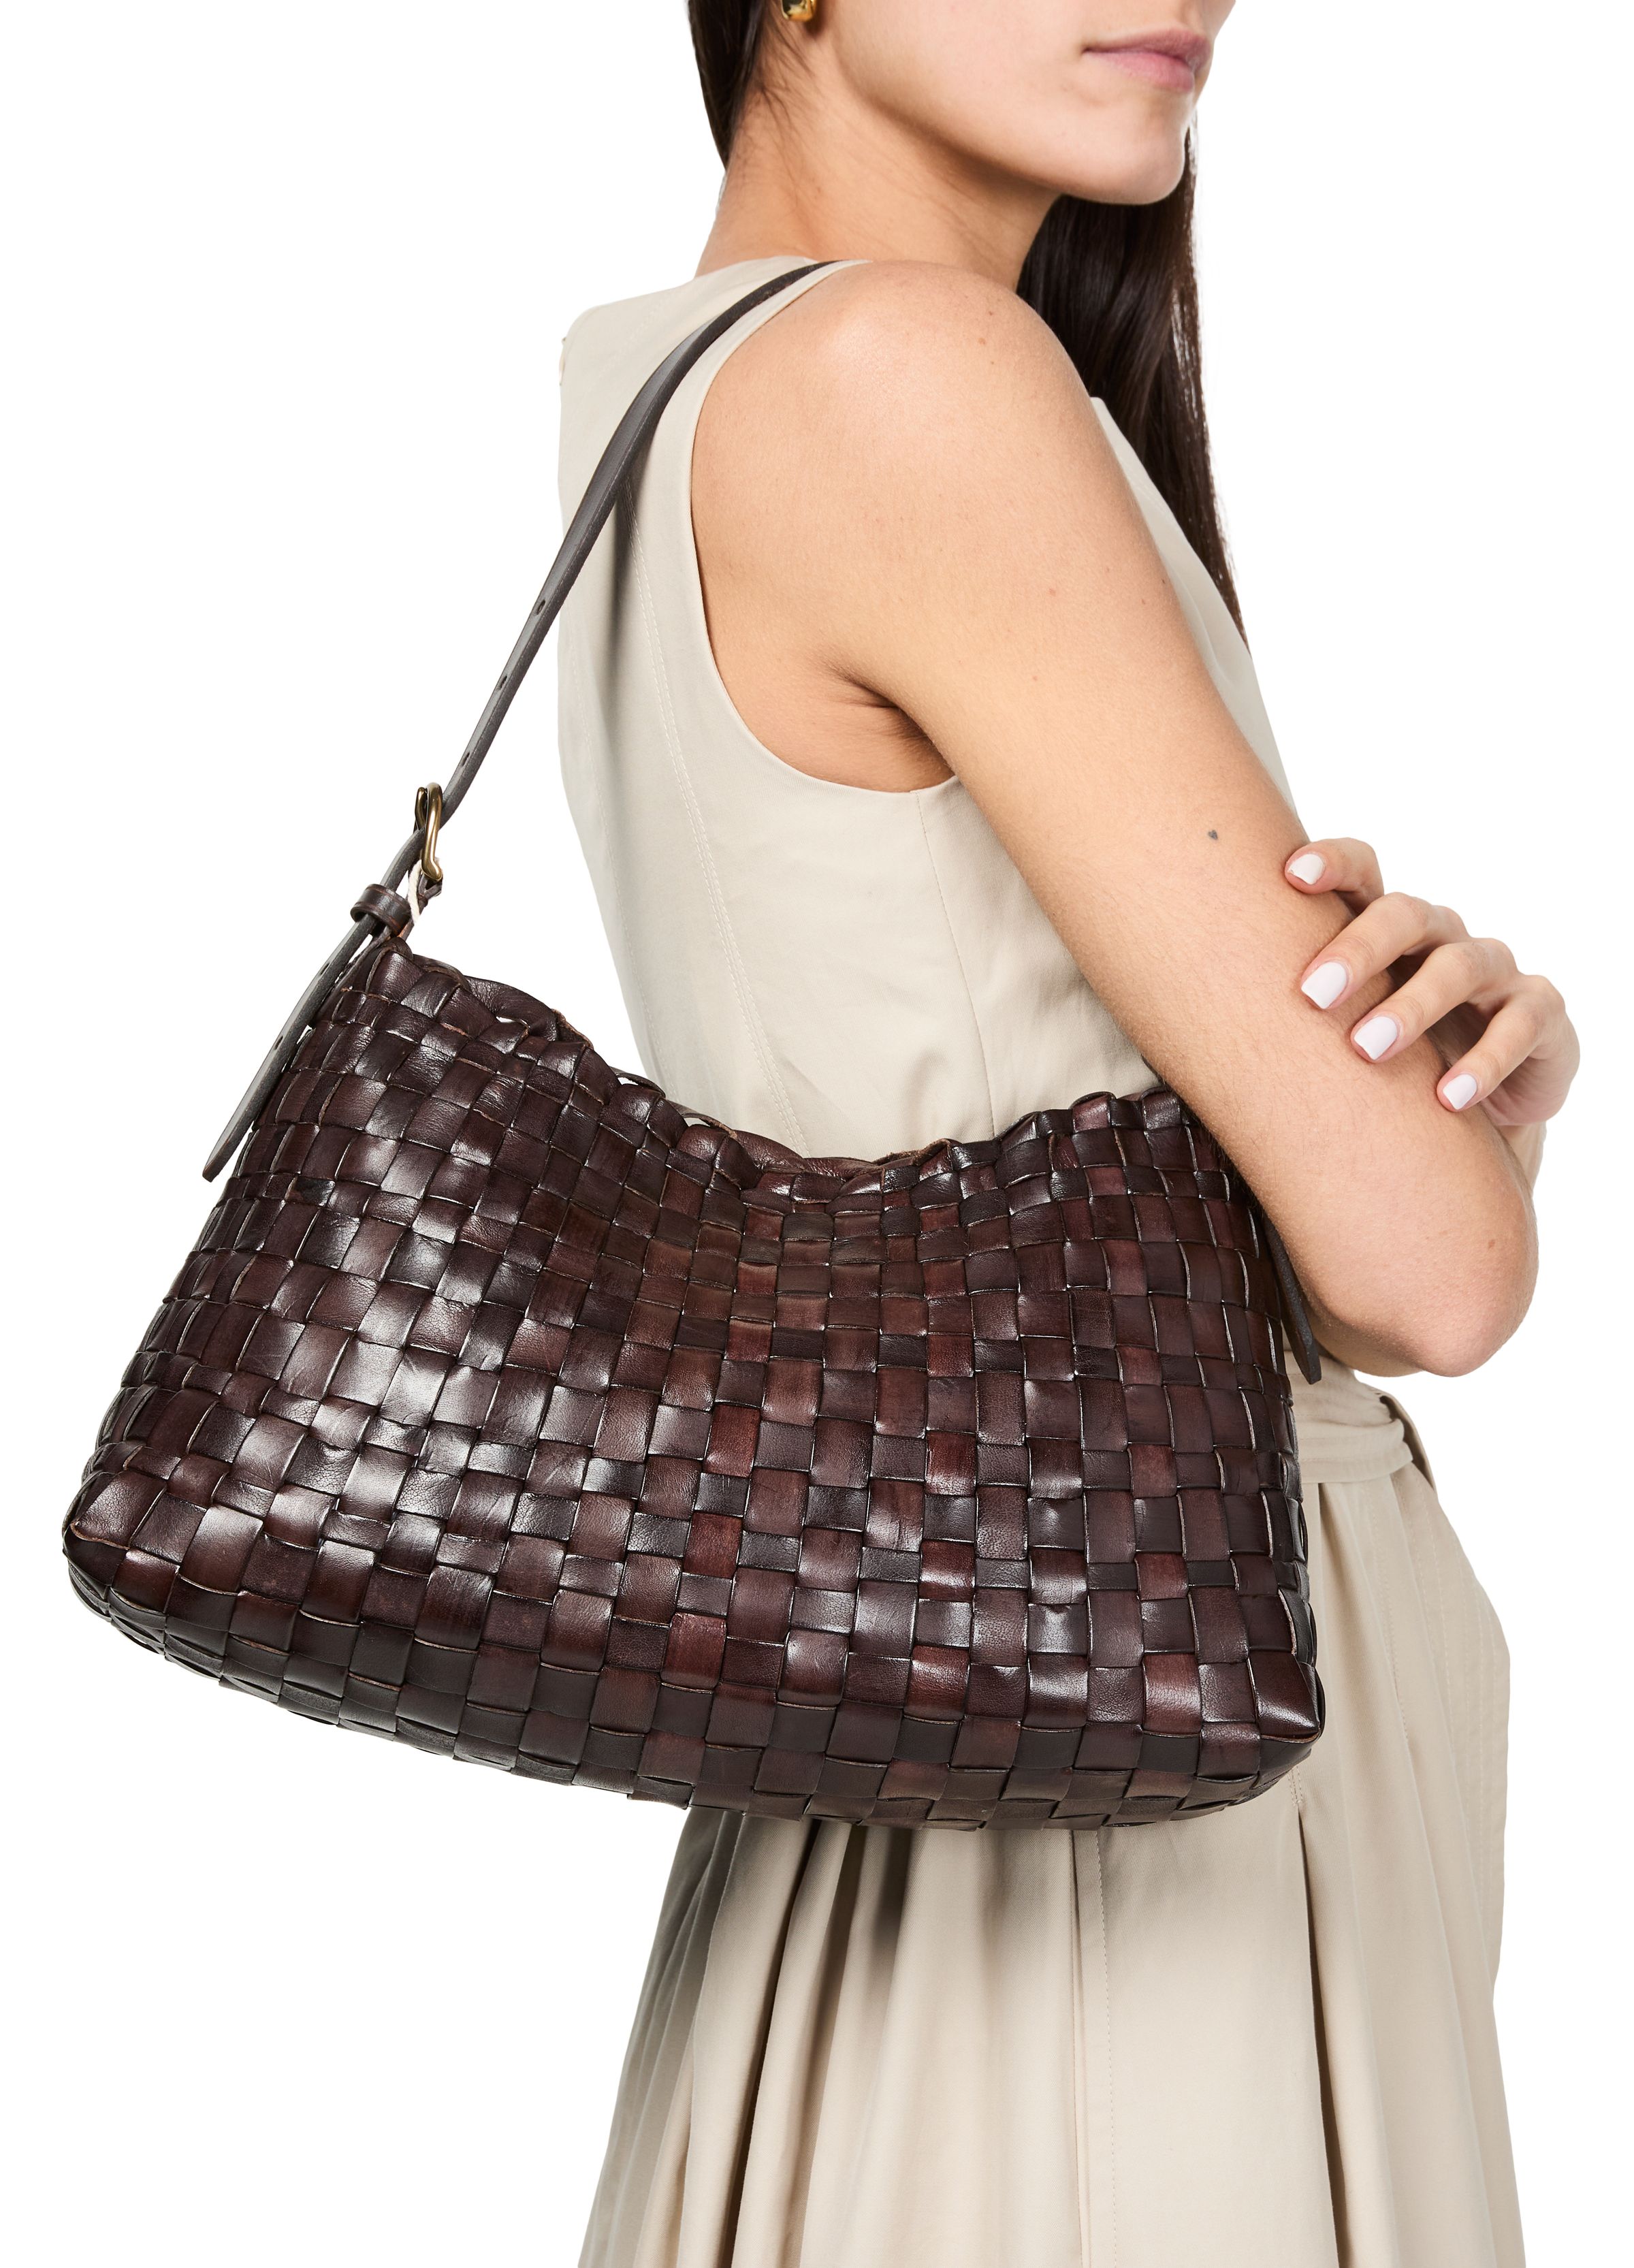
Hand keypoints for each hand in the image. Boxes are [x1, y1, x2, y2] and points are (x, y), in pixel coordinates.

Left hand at [1284, 838, 1578, 1125]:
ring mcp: (1495, 972)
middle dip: (1358, 948)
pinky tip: (1448, 1097)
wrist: (1483, 1102)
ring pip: (1460, 966)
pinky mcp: (1540, 1016)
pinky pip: (1520, 1026)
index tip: (1289, 874)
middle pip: (1406, 915)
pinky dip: (1485, 1061)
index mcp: (1389, 927)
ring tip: (1366, 1050)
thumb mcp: (1341, 1026)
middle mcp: (1441, 936)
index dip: (1333, 865)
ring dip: (1413, 1007)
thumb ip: (1290, 1006)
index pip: (1365, 873)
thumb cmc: (1391, 1054)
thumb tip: (1173, 1007)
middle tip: (1311, 993)